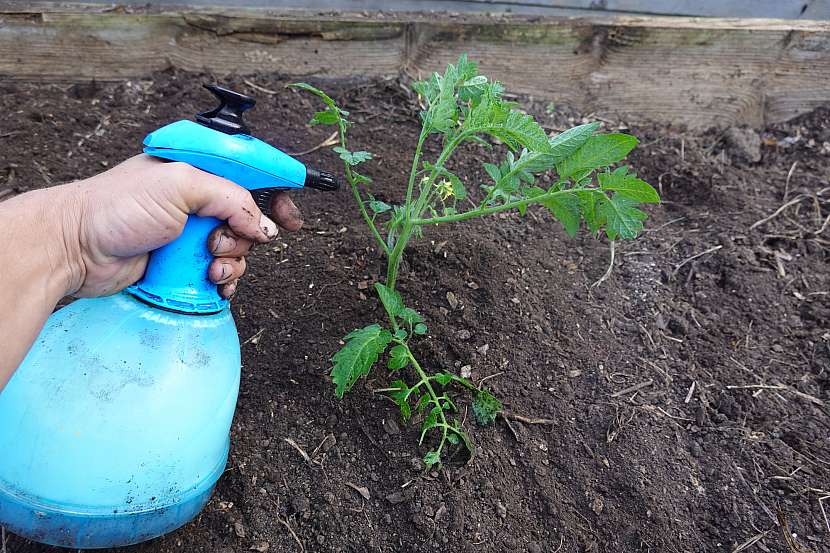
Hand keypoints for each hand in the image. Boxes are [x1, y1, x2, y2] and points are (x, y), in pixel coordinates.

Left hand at [57, 154, 302, 297]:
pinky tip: (213, 284)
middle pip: (251, 220)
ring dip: (232, 263)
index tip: (291, 217)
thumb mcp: (180, 186)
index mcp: (199, 171)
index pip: (251, 178)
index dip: (276, 196)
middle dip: (247, 237)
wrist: (76, 249)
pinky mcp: (184, 263)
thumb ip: (230, 198)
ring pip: (239, 251)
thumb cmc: (115, 208)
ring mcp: (191, 233)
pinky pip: (222, 274)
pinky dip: (225, 282)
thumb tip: (263, 224)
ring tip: (209, 266)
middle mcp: (198, 201)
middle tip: (222, 242)